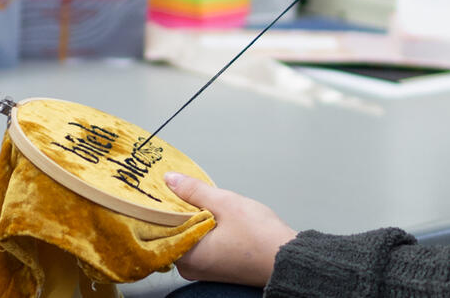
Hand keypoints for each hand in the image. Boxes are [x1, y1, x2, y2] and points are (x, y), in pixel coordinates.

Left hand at [165, 172, 295, 287]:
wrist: (288, 259)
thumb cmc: (261, 239)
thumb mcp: (225, 204)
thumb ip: (194, 191)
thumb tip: (171, 180)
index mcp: (188, 257)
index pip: (161, 227)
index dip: (162, 204)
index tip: (163, 187)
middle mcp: (191, 268)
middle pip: (173, 231)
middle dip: (179, 210)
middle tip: (188, 190)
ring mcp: (203, 269)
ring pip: (188, 236)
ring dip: (193, 217)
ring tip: (205, 202)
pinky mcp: (215, 267)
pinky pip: (199, 243)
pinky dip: (202, 228)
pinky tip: (213, 215)